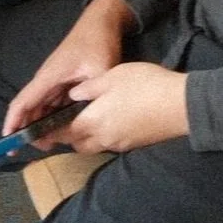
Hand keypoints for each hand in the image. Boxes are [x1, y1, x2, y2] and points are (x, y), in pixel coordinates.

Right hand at [2, 0, 134, 135]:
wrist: (101, 24)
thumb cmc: (96, 43)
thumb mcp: (100, 69)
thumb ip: (93, 93)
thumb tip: (90, 116)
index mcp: (49, 77)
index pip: (23, 102)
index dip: (13, 121)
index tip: (8, 139)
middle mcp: (47, 80)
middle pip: (29, 108)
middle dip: (26, 129)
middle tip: (36, 151)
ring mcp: (54, 81)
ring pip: (40, 107)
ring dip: (40, 125)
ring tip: (49, 145)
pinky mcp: (63, 82)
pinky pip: (52, 103)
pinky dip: (52, 117)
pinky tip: (60, 130)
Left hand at [54, 61, 189, 154]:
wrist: (181, 105)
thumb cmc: (144, 85)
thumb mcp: (112, 77)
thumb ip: (89, 88)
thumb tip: (73, 95)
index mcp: (93, 122)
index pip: (64, 132)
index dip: (51, 131)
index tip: (41, 129)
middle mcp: (104, 138)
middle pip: (78, 144)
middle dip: (69, 136)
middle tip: (65, 121)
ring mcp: (121, 144)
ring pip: (94, 146)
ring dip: (86, 138)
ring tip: (87, 119)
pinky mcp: (135, 144)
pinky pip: (110, 144)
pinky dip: (103, 136)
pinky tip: (110, 120)